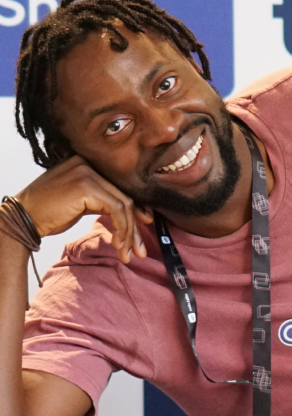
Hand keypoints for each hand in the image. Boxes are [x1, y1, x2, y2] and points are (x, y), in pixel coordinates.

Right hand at [15, 157, 151, 263]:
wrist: (21, 217)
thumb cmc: (48, 212)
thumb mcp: (81, 202)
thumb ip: (103, 201)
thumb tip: (134, 213)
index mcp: (88, 163)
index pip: (119, 187)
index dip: (136, 208)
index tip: (146, 225)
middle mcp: (89, 163)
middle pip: (124, 196)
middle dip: (134, 226)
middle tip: (139, 249)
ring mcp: (88, 172)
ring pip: (123, 204)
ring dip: (129, 232)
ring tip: (128, 252)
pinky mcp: (87, 185)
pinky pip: (116, 209)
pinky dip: (121, 229)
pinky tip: (118, 244)